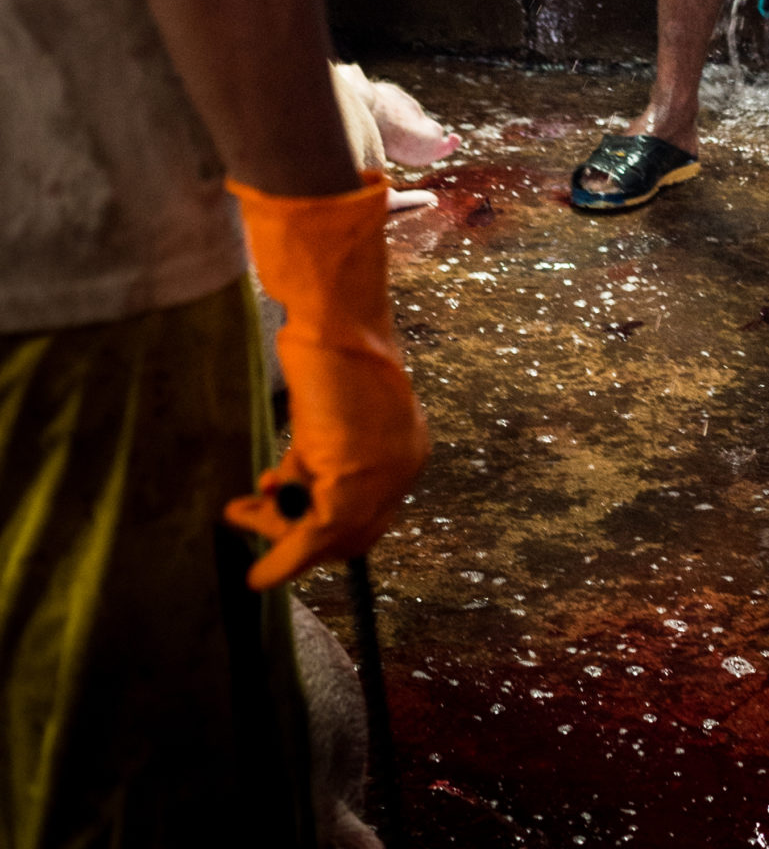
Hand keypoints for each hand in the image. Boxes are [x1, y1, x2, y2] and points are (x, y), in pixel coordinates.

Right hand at [224, 172, 428, 589]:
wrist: (333, 317)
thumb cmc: (328, 346)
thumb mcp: (328, 411)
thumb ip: (321, 453)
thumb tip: (289, 492)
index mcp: (405, 445)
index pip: (368, 510)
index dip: (321, 523)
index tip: (281, 514)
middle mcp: (404, 465)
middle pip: (353, 533)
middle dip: (299, 535)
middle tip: (249, 513)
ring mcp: (385, 477)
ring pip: (331, 538)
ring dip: (281, 539)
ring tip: (239, 512)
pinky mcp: (355, 482)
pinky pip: (318, 536)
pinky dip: (285, 560)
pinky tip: (257, 574)